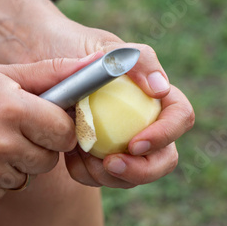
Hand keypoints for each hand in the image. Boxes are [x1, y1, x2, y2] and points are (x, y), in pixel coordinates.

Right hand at [0, 58, 91, 201]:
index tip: (46, 124)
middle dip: (38, 148)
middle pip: (48, 160)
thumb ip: (52, 72)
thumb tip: (95, 64)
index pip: (65, 134)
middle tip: (13, 132)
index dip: (58, 129)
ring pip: (26, 178)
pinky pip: (2, 190)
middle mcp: (0, 144)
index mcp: (13, 110)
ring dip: (15, 164)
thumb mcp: (4, 75)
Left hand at [37, 21, 194, 187]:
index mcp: (156, 98)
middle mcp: (146, 126)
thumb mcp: (103, 47)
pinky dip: (85, 174)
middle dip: (141, 171)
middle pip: (164, 160)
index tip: (135, 143)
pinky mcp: (100, 160)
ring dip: (107, 175)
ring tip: (79, 152)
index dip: (165, 135)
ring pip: (131, 177)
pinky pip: (100, 179)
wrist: (46, 69)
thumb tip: (161, 90)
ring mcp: (123, 146)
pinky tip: (68, 155)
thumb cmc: (78, 51)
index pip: (180, 118)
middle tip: (111, 165)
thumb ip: (135, 60)